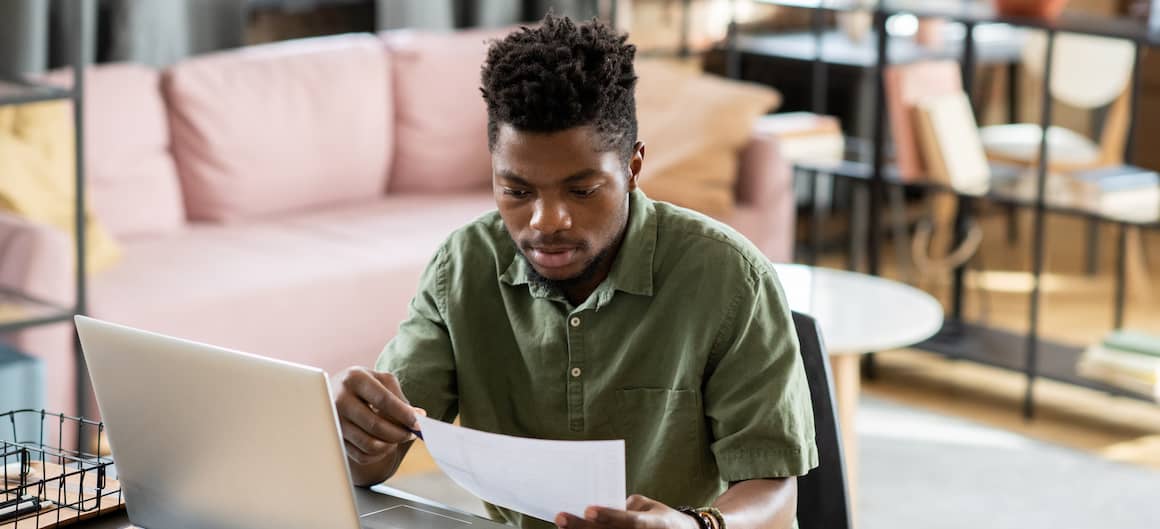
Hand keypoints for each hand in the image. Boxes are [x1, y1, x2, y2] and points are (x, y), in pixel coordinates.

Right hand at [331, 367, 424, 465]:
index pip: (383, 400)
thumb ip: (400, 398)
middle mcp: (340, 399)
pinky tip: (385, 445)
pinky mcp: (335, 438)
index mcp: (355, 379)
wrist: (336, 391)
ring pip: (368, 444)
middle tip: (412, 434)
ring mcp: (334, 421)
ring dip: (390, 445)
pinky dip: (378, 455)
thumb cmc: (365, 385)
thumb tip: (419, 417)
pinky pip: (361, 455)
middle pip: (375, 425)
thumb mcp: (382, 381)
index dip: (404, 414)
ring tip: (398, 438)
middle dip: (400, 433)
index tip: (418, 423)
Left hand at [555, 495, 700, 528]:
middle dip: (582, 527)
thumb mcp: (648, 506)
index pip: (629, 521)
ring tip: (561, 525)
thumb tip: (597, 508)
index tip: (588, 509)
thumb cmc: (659, 519)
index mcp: (653, 524)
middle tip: (561, 517)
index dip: (609, 516)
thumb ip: (625, 506)